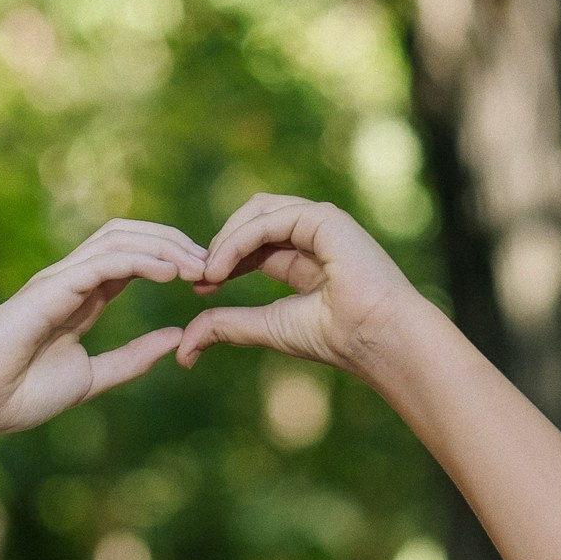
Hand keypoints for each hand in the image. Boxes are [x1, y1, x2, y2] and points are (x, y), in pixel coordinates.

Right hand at [0, 219, 206, 444]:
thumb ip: (132, 359)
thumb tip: (175, 339)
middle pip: (130, 237)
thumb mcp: (92, 378)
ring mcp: (60, 279)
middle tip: (212, 264)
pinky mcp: (52, 287)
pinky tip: (170, 272)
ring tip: (197, 265)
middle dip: (173, 243)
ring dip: (164, 247)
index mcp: (83, 298)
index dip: (171, 262)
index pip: (133, 260)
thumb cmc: (20, 394)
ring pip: (120, 240)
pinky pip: (104, 261)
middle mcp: (73, 279)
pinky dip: (141, 261)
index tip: (205, 279)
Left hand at [178, 194, 423, 384]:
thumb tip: (185, 347)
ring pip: (257, 212)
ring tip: (207, 272)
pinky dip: (239, 240)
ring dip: (225, 240)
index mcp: (304, 258)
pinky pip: (269, 220)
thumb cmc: (335, 337)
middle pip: (251, 219)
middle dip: (220, 244)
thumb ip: (228, 327)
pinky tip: (221, 267)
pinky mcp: (323, 218)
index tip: (200, 285)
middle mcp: (312, 233)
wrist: (376, 338)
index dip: (223, 259)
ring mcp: (319, 221)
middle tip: (199, 275)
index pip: (253, 244)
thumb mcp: (268, 329)